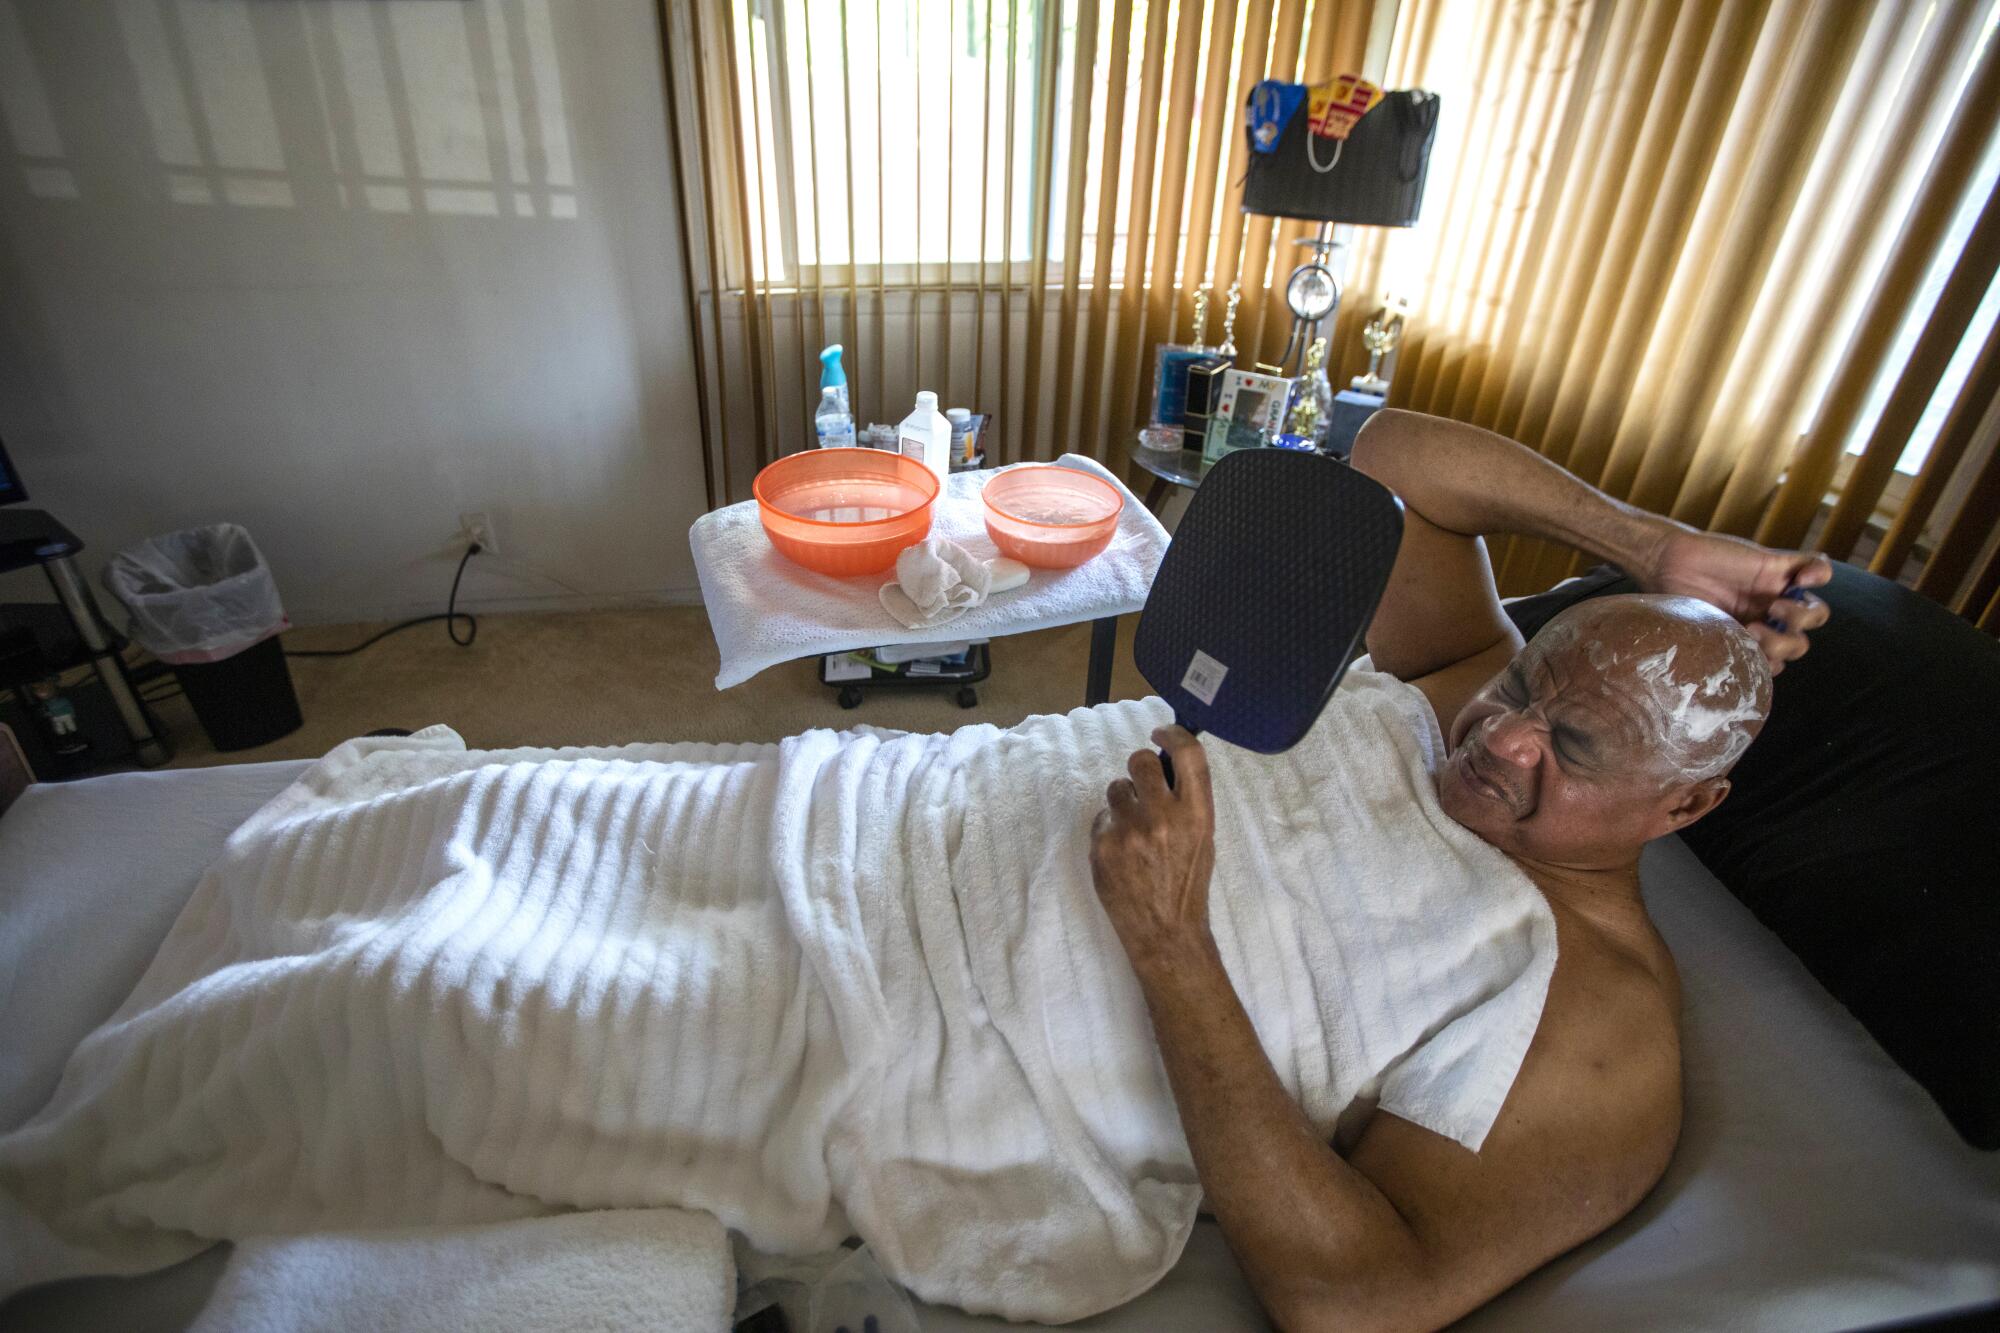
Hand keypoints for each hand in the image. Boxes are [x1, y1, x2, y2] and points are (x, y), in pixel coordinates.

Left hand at [1089, 727, 1216, 967]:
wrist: (1166, 931)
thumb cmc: (1187, 883)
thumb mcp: (1203, 838)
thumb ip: (1188, 800)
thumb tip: (1167, 763)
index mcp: (1197, 814)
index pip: (1187, 754)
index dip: (1173, 734)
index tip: (1162, 733)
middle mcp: (1164, 817)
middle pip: (1140, 761)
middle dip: (1139, 768)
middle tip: (1143, 786)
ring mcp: (1130, 831)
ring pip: (1116, 788)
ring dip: (1122, 801)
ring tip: (1133, 829)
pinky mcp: (1103, 846)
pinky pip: (1101, 818)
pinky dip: (1109, 830)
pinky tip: (1121, 853)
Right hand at [1637, 524, 1832, 673]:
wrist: (1666, 561)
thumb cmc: (1675, 601)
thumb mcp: (1696, 636)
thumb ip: (1720, 654)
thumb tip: (1736, 680)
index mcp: (1749, 640)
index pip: (1778, 662)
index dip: (1770, 664)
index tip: (1745, 653)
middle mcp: (1767, 620)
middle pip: (1800, 643)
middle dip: (1782, 644)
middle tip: (1753, 630)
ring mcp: (1776, 593)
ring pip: (1817, 614)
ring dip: (1800, 617)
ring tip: (1774, 608)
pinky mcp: (1778, 565)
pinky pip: (1818, 568)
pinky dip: (1818, 574)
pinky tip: (1801, 580)